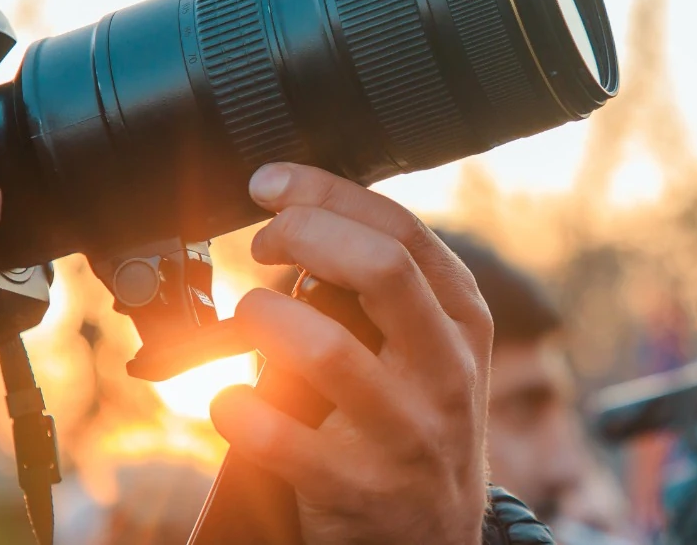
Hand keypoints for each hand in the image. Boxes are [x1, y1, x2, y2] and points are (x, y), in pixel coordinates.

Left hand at [211, 162, 492, 544]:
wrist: (434, 539)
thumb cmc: (417, 423)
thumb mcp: (436, 351)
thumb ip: (395, 290)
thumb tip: (307, 215)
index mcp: (464, 322)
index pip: (403, 231)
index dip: (326, 193)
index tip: (272, 186)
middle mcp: (444, 372)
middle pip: (381, 269)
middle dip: (303, 233)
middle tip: (260, 240)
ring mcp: (403, 432)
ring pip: (324, 349)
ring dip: (264, 317)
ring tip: (250, 318)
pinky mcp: (354, 486)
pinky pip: (273, 434)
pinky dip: (233, 407)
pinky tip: (232, 401)